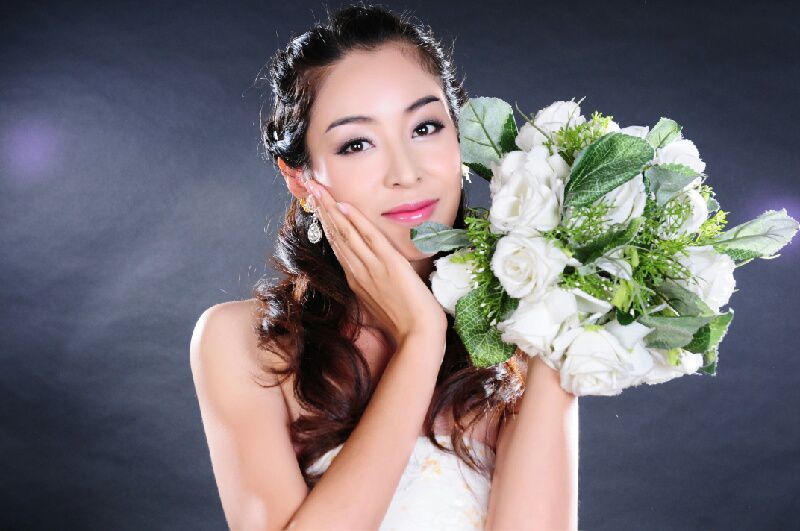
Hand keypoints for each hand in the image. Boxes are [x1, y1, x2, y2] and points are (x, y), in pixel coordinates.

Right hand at [302, 179, 447, 347]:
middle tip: (310, 188)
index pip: (338, 246)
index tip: (318, 206)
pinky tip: (343, 206)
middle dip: (322, 210)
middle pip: (336, 235)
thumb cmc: (404, 324)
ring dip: (331, 209)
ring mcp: (372, 267)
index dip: (327, 224)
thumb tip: (371, 284)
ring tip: (319, 189)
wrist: (418, 335)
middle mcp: (358, 272)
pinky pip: (369, 236)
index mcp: (356, 280)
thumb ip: (372, 291)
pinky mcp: (389, 263)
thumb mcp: (380, 306)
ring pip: (346, 233)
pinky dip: (355, 220)